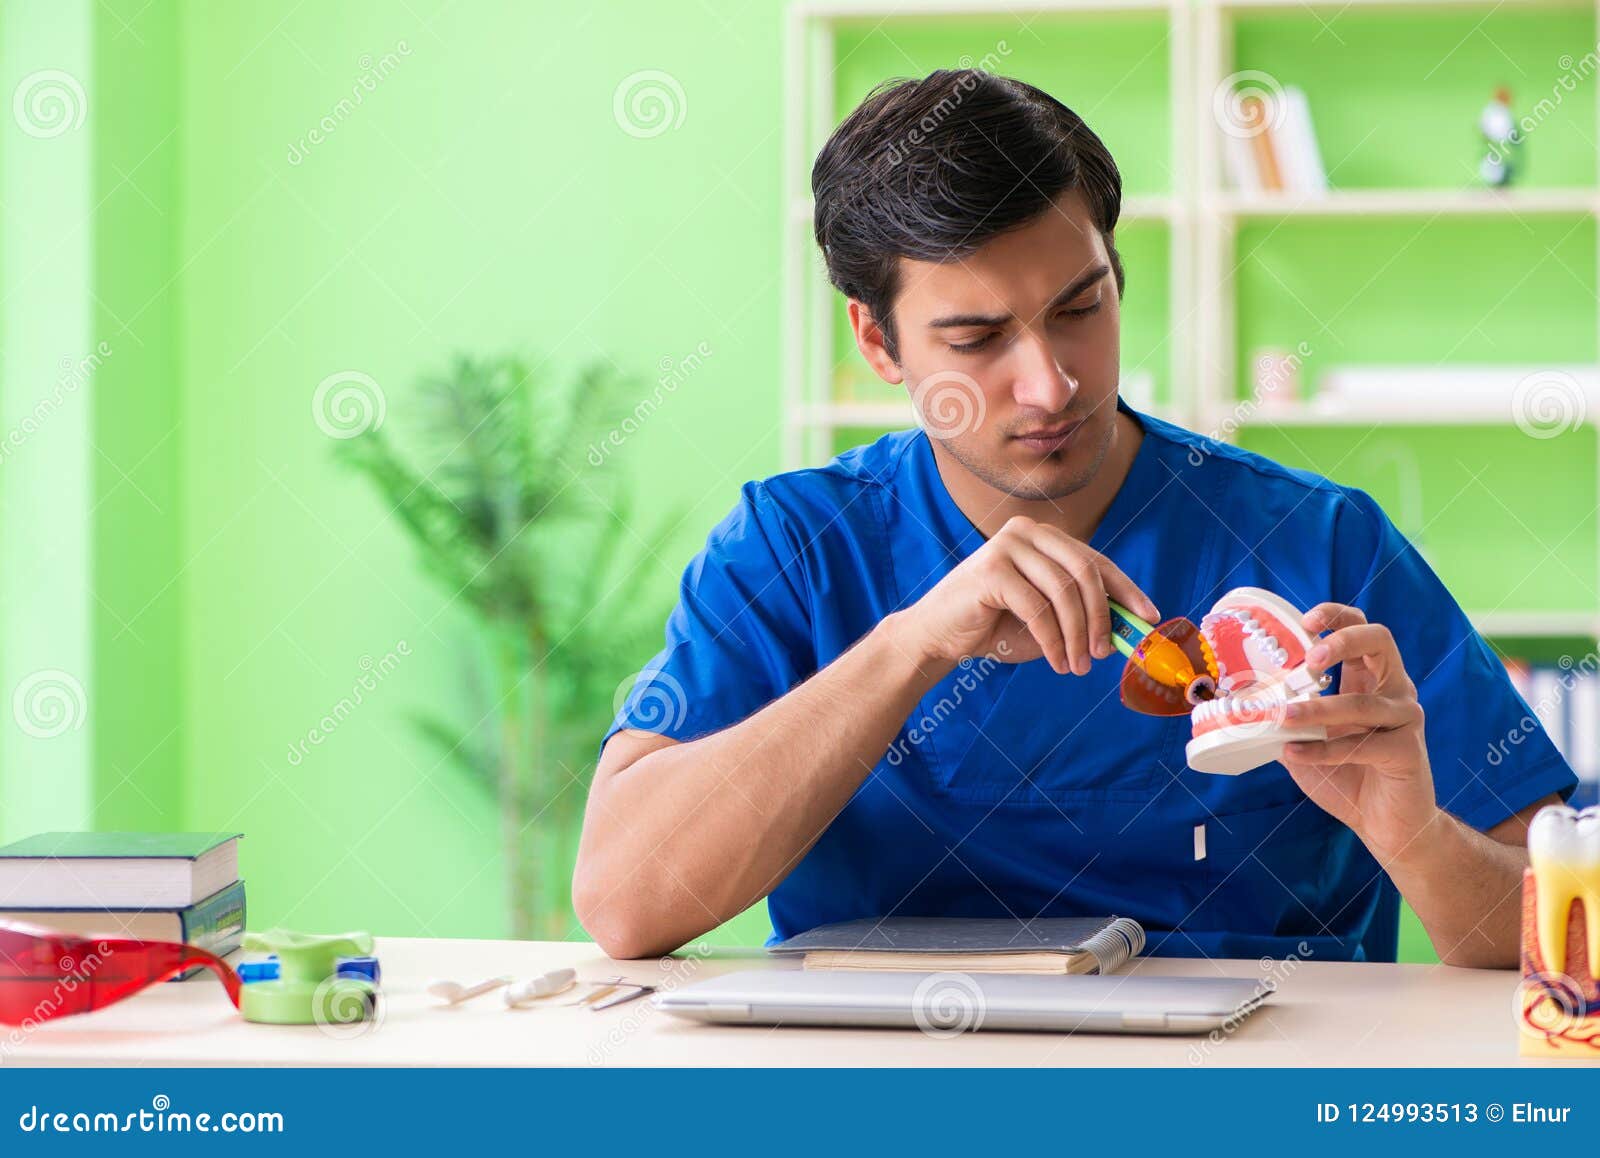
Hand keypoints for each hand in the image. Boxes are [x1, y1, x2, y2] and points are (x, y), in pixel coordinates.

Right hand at [898, 515, 1159, 675]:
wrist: (938, 636)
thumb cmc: (995, 627)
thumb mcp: (1049, 620)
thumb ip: (1083, 616)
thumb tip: (1130, 626)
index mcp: (1044, 537)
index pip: (1096, 560)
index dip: (1126, 588)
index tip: (1148, 616)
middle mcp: (1027, 532)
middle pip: (1085, 571)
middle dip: (1102, 617)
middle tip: (1105, 653)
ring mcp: (1007, 546)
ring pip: (1064, 592)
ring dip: (1077, 635)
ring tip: (1078, 665)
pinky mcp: (991, 569)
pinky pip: (1038, 609)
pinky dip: (1053, 641)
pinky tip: (1055, 661)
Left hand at [1277, 602, 1438, 862]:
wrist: (1386, 825)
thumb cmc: (1346, 776)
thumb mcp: (1306, 740)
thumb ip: (1284, 717)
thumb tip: (1237, 704)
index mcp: (1368, 679)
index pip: (1361, 629)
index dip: (1337, 616)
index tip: (1306, 620)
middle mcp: (1392, 691)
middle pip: (1380, 642)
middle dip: (1343, 640)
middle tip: (1309, 659)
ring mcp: (1405, 720)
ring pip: (1364, 702)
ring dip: (1319, 709)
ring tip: (1283, 716)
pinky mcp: (1408, 752)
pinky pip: (1362, 745)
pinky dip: (1323, 750)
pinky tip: (1294, 753)